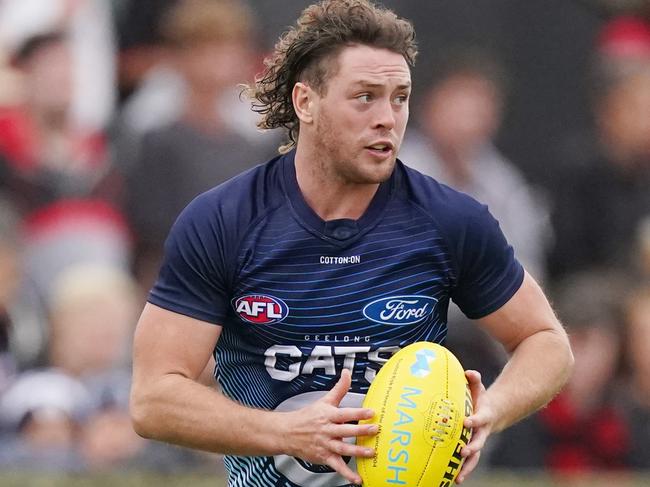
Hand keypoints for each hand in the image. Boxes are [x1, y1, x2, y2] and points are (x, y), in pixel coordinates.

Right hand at [280, 369, 376, 484]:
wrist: (287, 433)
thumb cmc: (307, 417)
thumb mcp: (324, 400)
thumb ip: (339, 388)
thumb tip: (347, 373)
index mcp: (328, 416)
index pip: (345, 413)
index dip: (358, 413)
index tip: (371, 412)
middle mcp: (327, 430)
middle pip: (345, 431)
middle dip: (361, 431)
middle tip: (375, 430)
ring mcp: (326, 445)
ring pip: (343, 449)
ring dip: (357, 452)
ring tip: (370, 453)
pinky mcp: (324, 457)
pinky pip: (337, 466)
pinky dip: (347, 474)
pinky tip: (357, 478)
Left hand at [457, 370, 493, 483]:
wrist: (493, 413)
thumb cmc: (480, 399)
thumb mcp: (479, 387)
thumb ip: (474, 379)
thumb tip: (468, 372)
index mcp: (483, 417)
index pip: (479, 419)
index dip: (473, 420)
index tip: (466, 421)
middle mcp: (481, 432)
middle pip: (478, 442)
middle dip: (471, 448)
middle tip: (462, 452)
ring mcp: (478, 442)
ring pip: (474, 457)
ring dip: (467, 467)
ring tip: (458, 478)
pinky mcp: (473, 449)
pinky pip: (468, 462)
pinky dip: (462, 470)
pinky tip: (454, 480)